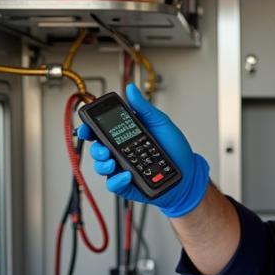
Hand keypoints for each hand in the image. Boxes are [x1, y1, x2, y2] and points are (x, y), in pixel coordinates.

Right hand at [76, 82, 210, 216]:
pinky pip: (113, 184)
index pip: (101, 131)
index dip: (89, 128)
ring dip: (103, 164)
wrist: (188, 174)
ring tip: (114, 162)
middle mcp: (121, 152)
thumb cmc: (175, 150)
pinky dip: (117, 180)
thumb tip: (131, 89)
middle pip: (97, 149)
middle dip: (95, 148)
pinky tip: (127, 175)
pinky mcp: (127, 185)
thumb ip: (144, 108)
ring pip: (101, 167)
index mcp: (126, 136)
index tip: (87, 127)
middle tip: (104, 148)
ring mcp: (122, 169)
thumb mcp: (161, 124)